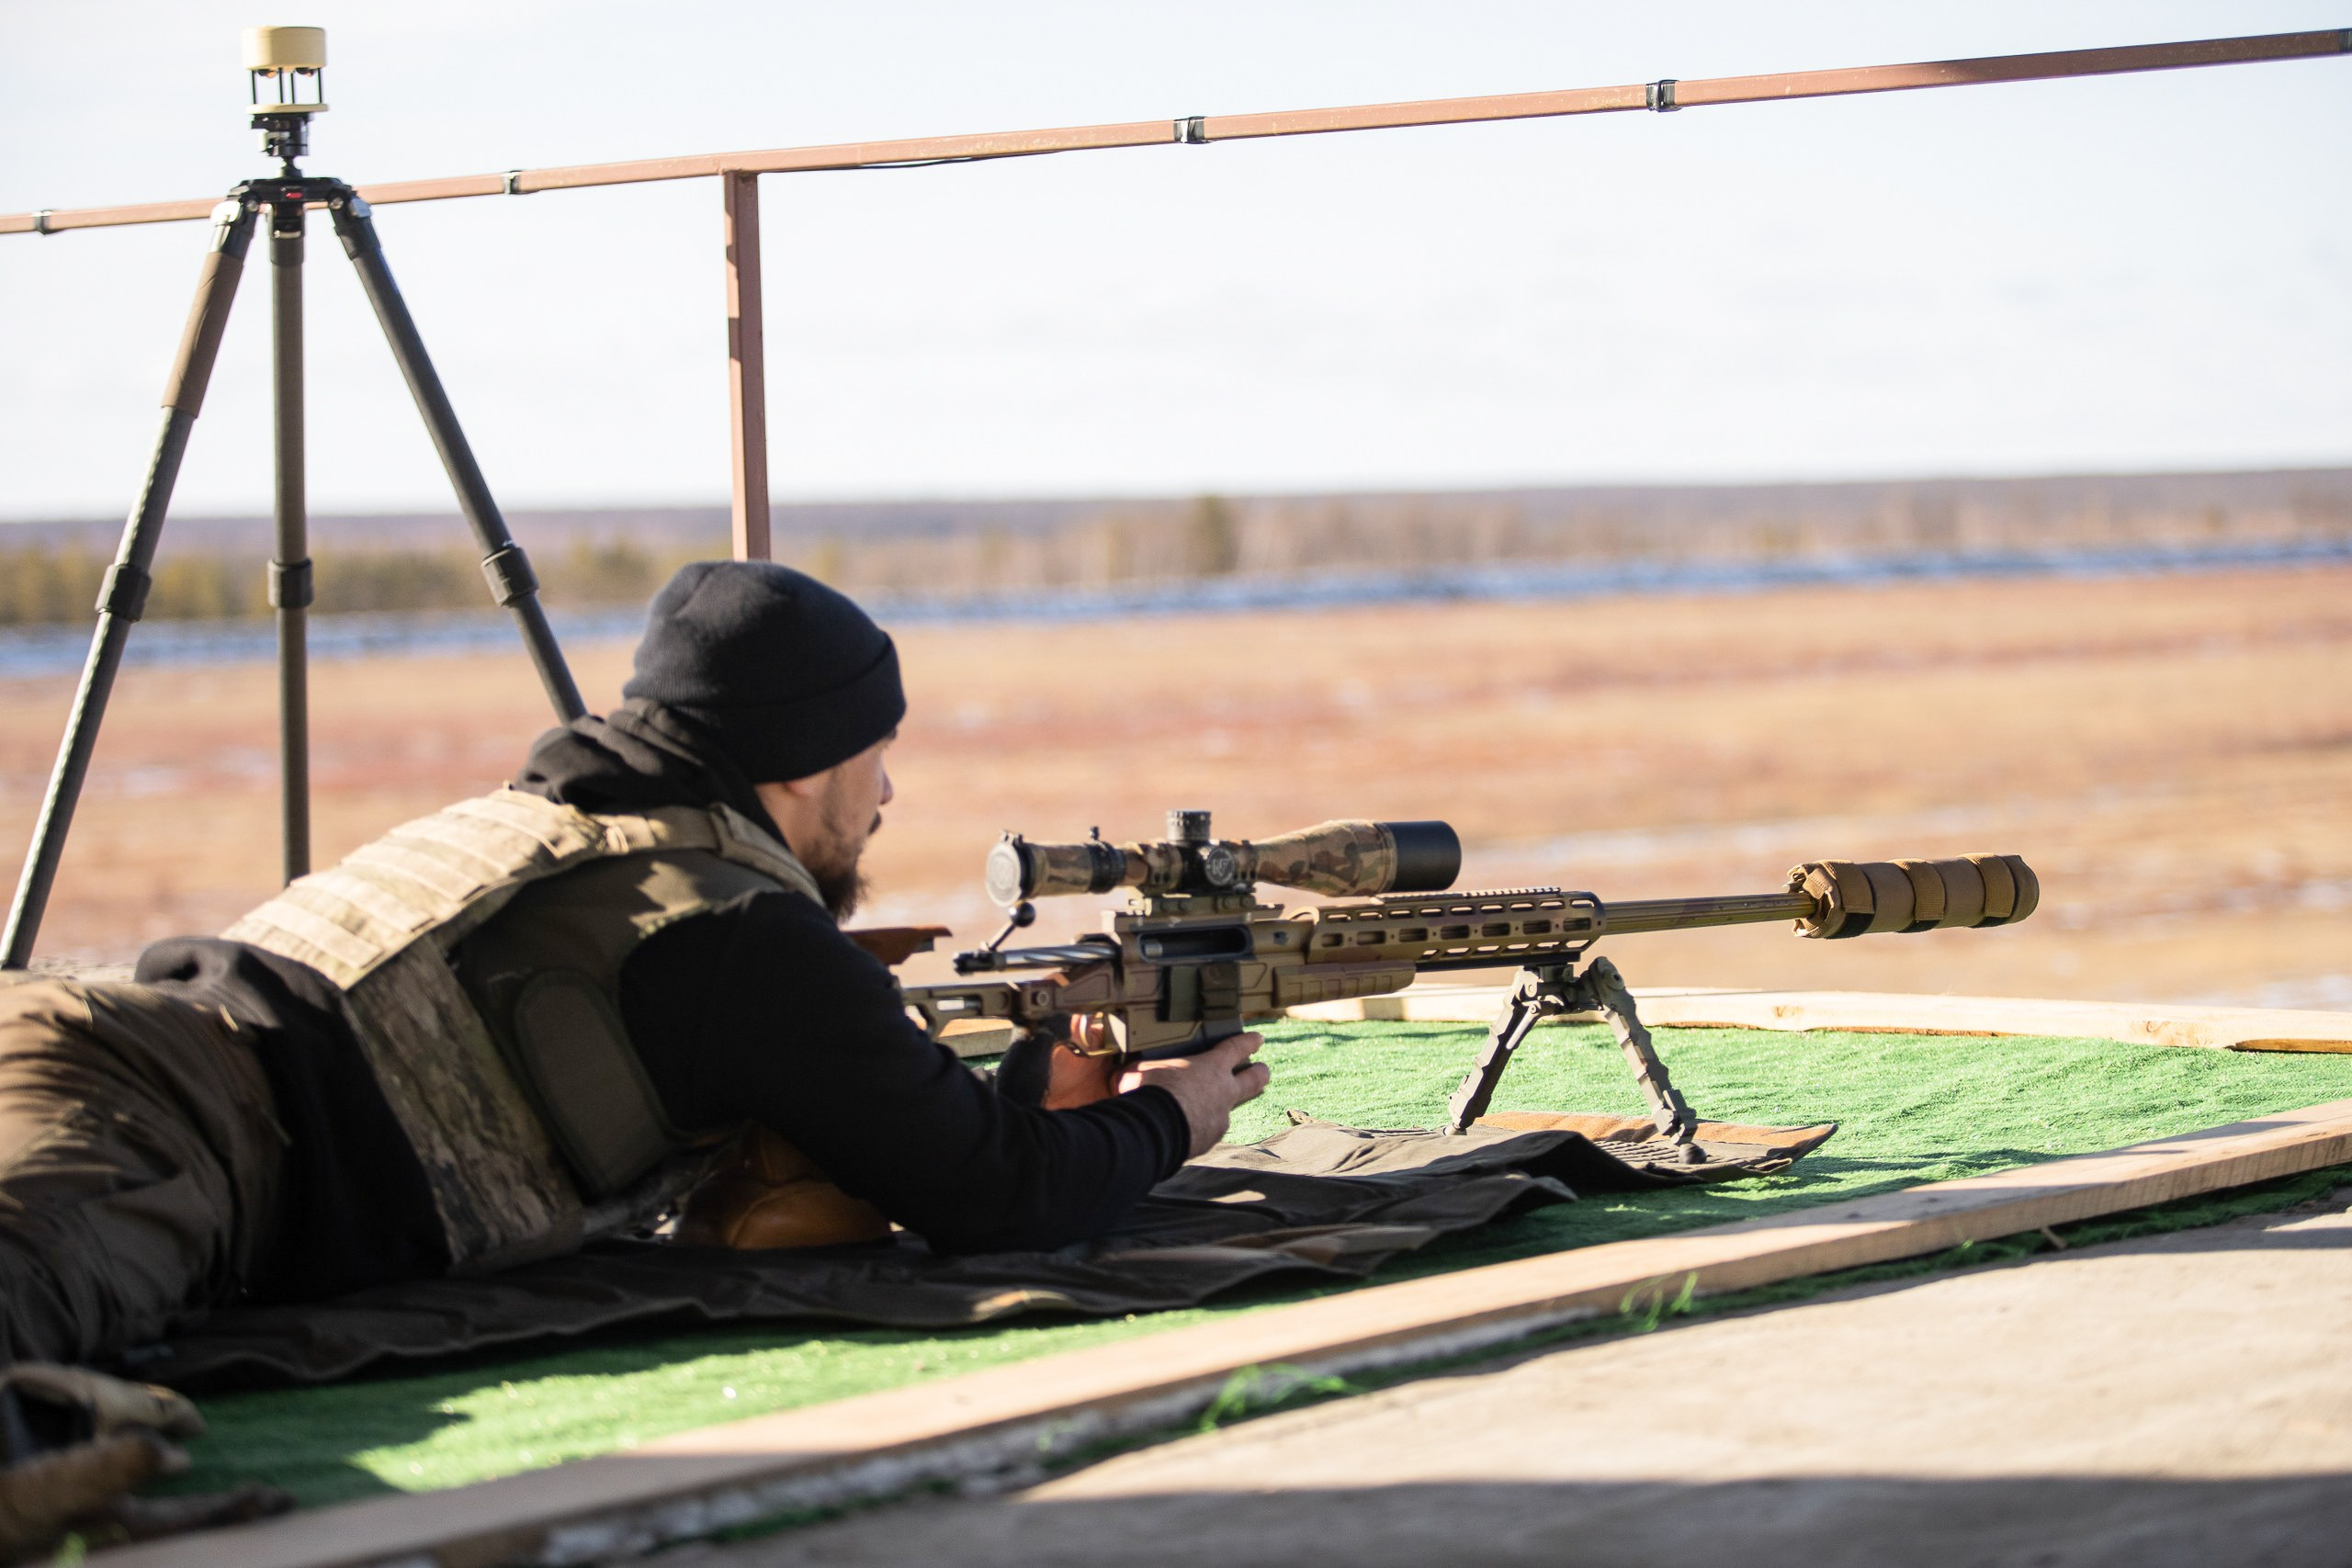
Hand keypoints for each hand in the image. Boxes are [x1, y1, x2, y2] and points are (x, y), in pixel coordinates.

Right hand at [1119, 1032, 1270, 1157]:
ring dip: (1217, 1107)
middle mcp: (1223, 1092)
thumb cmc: (1151, 1092)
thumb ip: (1143, 1072)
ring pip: (1227, 1110)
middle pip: (1254, 1080)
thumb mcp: (1142, 1072)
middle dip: (1260, 1073)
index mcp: (1211, 1067)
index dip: (1248, 1042)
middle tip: (1263, 1069)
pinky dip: (1197, 1128)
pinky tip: (1182, 1130)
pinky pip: (1206, 1131)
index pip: (1236, 1048)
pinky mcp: (1209, 1140)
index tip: (1258, 1039)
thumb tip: (1122, 1077)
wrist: (1155, 1131)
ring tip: (1201, 1108)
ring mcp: (1220, 1119)